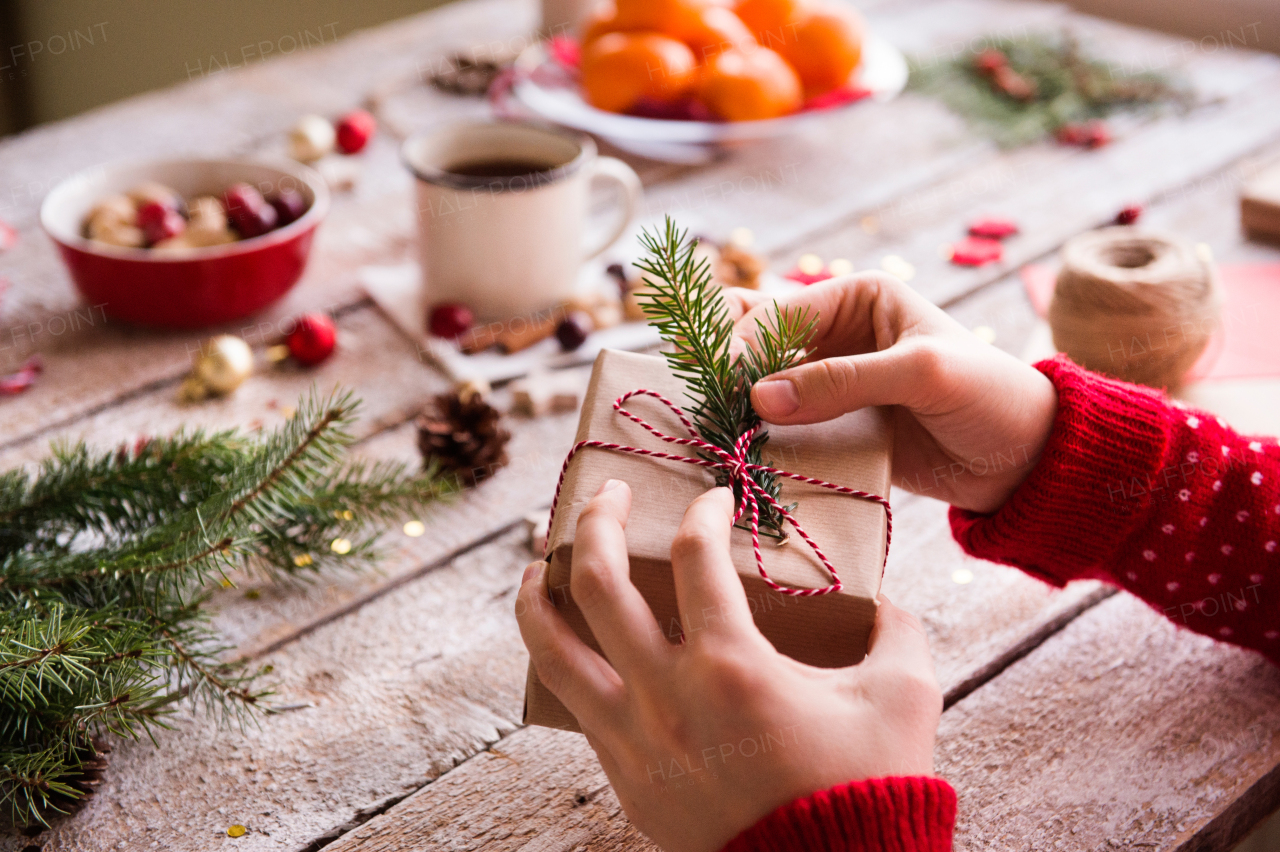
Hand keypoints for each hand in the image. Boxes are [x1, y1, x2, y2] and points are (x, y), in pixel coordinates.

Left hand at [516, 481, 941, 851]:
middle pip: (599, 581)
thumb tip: (883, 599)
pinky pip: (571, 702)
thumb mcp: (904, 696)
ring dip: (539, 593)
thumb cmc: (868, 789)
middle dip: (596, 521)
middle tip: (610, 495)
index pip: (696, 556)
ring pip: (552, 647)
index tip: (716, 500)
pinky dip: (558, 659)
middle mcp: (666, 695)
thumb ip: (896, 630)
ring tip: (539, 562)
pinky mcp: (624, 774)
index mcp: (732, 666)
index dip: (704, 512)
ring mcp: (634, 737)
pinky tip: (567, 642)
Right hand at [729, 272, 1057, 512]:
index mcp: (859, 298)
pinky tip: (733, 452)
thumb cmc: (989, 396)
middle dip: (730, 371)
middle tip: (702, 401)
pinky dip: (758, 438)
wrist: (1026, 461)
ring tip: (708, 429)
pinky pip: (783, 428)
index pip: (782, 313)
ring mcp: (831, 384)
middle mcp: (837, 335)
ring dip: (737, 407)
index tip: (728, 385)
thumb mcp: (922, 375)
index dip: (747, 346)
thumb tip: (760, 398)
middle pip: (760, 345)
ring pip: (764, 389)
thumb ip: (843, 382)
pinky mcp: (833, 427)